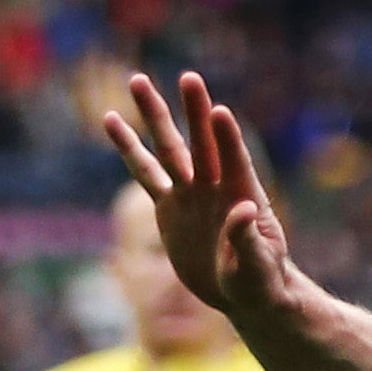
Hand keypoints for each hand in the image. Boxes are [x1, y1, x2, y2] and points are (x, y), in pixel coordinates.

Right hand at [101, 72, 305, 323]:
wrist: (242, 293)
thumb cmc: (260, 282)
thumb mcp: (258, 267)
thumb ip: (249, 240)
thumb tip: (243, 210)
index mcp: (243, 196)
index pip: (235, 161)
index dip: (228, 138)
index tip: (219, 111)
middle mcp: (215, 186)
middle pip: (201, 143)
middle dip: (194, 112)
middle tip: (189, 77)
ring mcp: (190, 192)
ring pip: (168, 148)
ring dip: (155, 116)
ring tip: (137, 80)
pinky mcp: (168, 206)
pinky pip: (145, 173)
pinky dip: (129, 148)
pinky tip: (111, 119)